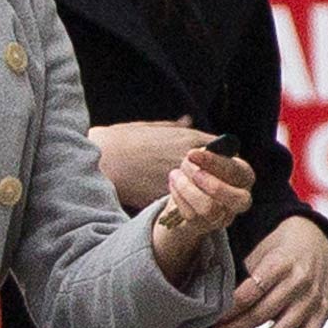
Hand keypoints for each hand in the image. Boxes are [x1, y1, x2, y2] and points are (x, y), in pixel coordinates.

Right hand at [95, 118, 214, 212]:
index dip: (223, 160)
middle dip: (216, 180)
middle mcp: (190, 159)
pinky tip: (175, 205)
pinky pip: (186, 205)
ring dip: (202, 195)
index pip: (224, 150)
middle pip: (220, 174)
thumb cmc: (124, 139)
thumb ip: (176, 127)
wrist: (102, 159)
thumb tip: (189, 121)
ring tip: (192, 196)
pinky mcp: (167, 197)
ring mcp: (181, 179)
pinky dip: (183, 206)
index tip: (215, 166)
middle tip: (209, 185)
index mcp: (190, 139)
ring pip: (205, 192)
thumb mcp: (151, 127)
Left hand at [150, 145, 254, 283]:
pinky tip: (174, 185)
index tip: (192, 154)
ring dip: (187, 189)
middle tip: (190, 171)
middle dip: (210, 183)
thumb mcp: (206, 158)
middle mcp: (241, 199)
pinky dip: (178, 197)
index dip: (213, 161)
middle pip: (234, 198)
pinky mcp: (205, 226)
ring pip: (209, 208)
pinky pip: (191, 215)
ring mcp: (225, 215)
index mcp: (245, 176)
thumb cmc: (202, 167)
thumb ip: (205, 155)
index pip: (236, 171)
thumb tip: (195, 155)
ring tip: (175, 174)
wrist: (191, 192)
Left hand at [213, 214, 327, 327]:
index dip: (229, 311)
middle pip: (262, 315)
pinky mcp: (322, 313)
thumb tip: (219, 301)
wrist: (319, 242)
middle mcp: (300, 282)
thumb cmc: (283, 249)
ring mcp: (313, 300)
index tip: (215, 319)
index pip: (250, 293)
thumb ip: (245, 275)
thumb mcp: (261, 251)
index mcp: (281, 263)